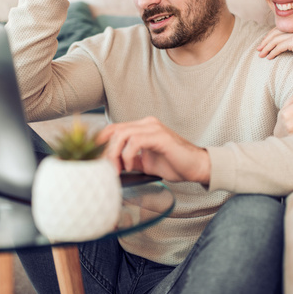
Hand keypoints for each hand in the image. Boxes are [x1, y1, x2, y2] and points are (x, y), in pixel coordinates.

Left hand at [96, 116, 210, 183]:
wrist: (197, 167)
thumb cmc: (174, 165)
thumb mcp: (145, 163)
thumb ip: (129, 160)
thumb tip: (110, 166)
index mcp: (142, 127)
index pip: (113, 129)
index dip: (100, 143)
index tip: (95, 161)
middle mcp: (147, 123)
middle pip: (114, 130)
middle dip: (105, 151)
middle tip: (106, 169)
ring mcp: (154, 128)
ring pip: (122, 134)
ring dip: (114, 154)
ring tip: (117, 170)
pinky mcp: (160, 136)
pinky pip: (135, 141)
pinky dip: (127, 154)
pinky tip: (130, 166)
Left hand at [257, 27, 292, 72]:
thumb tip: (283, 44)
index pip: (282, 28)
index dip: (271, 35)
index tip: (264, 43)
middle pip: (277, 32)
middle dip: (266, 40)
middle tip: (259, 49)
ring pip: (276, 39)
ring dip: (267, 47)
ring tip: (261, 54)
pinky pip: (279, 46)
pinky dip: (272, 52)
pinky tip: (269, 57)